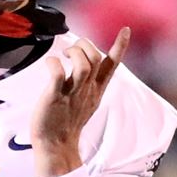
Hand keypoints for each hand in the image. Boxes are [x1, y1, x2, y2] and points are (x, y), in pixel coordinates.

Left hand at [30, 27, 130, 176]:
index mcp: (95, 90)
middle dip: (86, 45)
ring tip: (64, 55)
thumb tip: (82, 65)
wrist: (56, 146)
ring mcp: (72, 93)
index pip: (111, 66)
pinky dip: (54, 64)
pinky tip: (51, 63)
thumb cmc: (65, 121)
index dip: (119, 47)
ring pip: (84, 65)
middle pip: (96, 59)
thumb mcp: (84, 100)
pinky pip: (58, 75)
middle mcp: (87, 90)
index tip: (125, 30)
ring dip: (74, 52)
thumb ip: (86, 83)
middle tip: (72, 50)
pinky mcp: (55, 97)